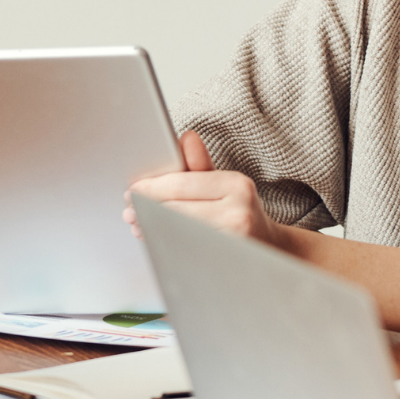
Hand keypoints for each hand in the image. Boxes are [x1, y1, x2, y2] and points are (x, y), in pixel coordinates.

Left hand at [124, 131, 288, 249]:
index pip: (182, 184)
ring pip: (178, 231)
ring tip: (139, 225)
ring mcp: (233, 240)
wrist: (270, 247)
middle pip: (177, 209)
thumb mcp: (225, 183)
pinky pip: (186, 251)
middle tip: (129, 212)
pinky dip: (167, 244)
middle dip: (147, 210)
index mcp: (236, 184)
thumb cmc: (240, 211)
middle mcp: (238, 211)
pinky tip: (156, 240)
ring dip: (152, 229)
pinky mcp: (225, 261)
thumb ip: (200, 164)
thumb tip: (186, 137)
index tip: (133, 190)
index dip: (152, 188)